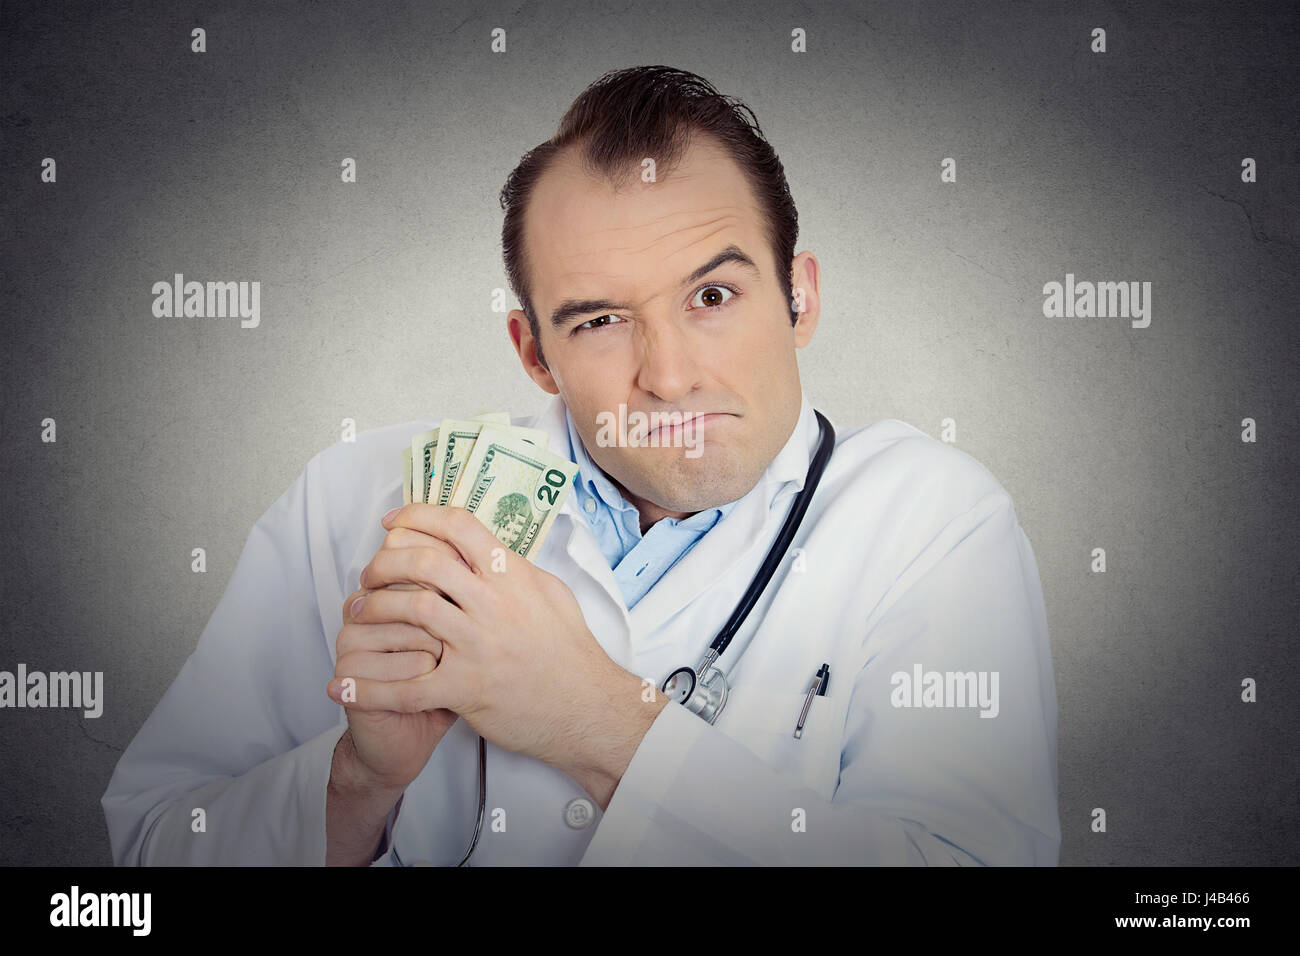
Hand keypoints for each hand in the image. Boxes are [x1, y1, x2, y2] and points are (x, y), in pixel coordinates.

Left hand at [336, 504, 665, 799]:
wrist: (587, 709)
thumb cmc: (571, 652)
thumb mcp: (552, 594)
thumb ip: (516, 569)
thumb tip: (486, 548)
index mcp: (514, 576)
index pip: (460, 526)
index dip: (419, 516)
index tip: (395, 522)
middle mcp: (494, 604)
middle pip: (426, 561)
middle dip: (386, 560)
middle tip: (370, 572)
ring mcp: (479, 646)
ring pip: (412, 609)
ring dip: (374, 607)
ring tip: (358, 612)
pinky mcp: (467, 688)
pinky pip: (407, 687)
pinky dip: (367, 690)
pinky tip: (340, 688)